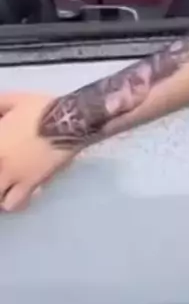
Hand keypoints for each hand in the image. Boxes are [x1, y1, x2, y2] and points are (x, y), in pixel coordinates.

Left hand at [0, 92, 79, 211]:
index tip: (2, 158)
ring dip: (0, 192)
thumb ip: (0, 105)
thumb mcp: (14, 100)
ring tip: (5, 187)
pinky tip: (16, 194)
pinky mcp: (29, 185)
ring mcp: (11, 175)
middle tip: (3, 170)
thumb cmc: (40, 109)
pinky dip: (12, 201)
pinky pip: (12, 203)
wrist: (67, 122)